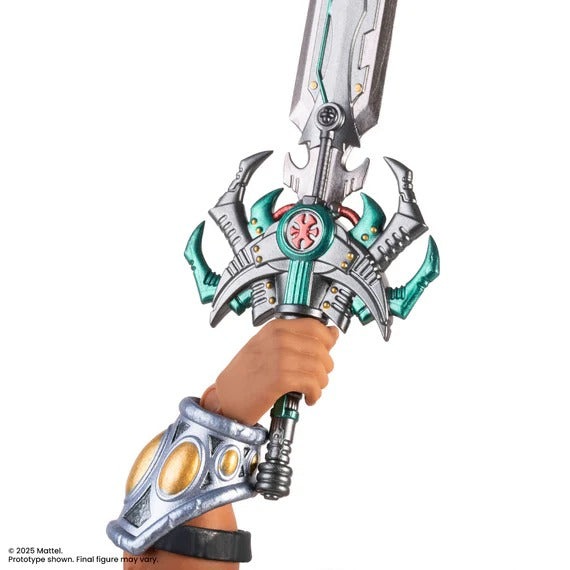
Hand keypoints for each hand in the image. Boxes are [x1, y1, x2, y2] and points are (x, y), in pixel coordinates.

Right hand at [201, 319, 338, 424]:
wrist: (226, 398)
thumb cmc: (245, 375)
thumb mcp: (267, 347)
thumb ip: (297, 339)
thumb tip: (332, 333)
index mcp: (275, 327)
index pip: (315, 326)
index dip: (327, 341)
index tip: (326, 352)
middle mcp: (277, 339)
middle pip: (320, 348)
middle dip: (325, 366)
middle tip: (317, 378)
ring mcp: (279, 357)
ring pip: (319, 367)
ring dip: (321, 382)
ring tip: (312, 390)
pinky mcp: (280, 378)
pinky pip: (312, 383)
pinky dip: (315, 394)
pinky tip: (309, 398)